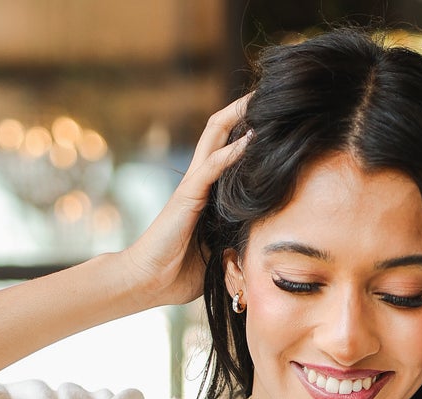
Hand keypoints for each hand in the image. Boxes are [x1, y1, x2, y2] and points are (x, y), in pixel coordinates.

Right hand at [118, 94, 252, 307]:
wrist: (149, 282)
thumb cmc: (179, 273)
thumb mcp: (219, 253)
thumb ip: (236, 240)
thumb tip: (263, 242)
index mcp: (205, 194)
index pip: (226, 152)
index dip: (245, 132)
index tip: (272, 121)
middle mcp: (198, 182)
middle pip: (219, 132)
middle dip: (242, 110)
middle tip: (267, 94)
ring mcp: (192, 186)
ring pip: (214, 138)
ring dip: (237, 117)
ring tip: (259, 99)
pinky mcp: (187, 196)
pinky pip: (211, 168)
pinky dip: (231, 153)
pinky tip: (251, 139)